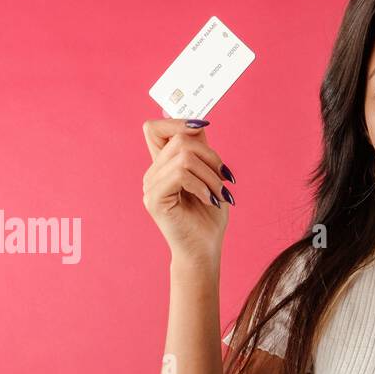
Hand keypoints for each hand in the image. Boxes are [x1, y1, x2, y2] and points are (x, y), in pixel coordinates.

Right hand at [141, 118, 234, 270]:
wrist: (205, 251)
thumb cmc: (208, 217)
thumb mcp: (210, 176)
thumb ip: (200, 150)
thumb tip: (198, 122)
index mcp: (163, 166)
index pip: (155, 128)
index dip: (178, 122)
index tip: (204, 130)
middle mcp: (152, 173)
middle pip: (179, 139)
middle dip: (211, 156)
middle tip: (224, 180)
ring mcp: (150, 186)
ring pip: (183, 156)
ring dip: (211, 175)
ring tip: (220, 194)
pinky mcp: (154, 199)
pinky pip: (180, 174)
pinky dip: (202, 185)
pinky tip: (211, 201)